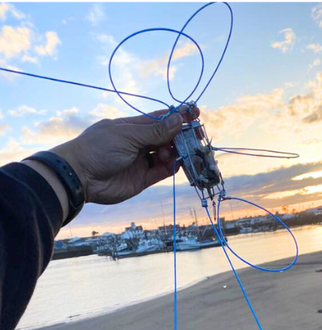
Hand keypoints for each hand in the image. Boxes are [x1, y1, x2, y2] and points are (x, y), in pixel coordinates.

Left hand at [49, 105, 197, 205]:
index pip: (160, 119)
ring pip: (167, 155)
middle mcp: (139, 142)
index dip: (178, 116)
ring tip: (172, 155)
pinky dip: (171, 168)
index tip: (195, 113)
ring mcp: (141, 160)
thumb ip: (154, 131)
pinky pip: (162, 172)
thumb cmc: (99, 148)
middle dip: (181, 137)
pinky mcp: (143, 178)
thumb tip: (178, 119)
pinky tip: (175, 165)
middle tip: (195, 139)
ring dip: (175, 153)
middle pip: (167, 137)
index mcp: (134, 126)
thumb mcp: (128, 136)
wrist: (81, 176)